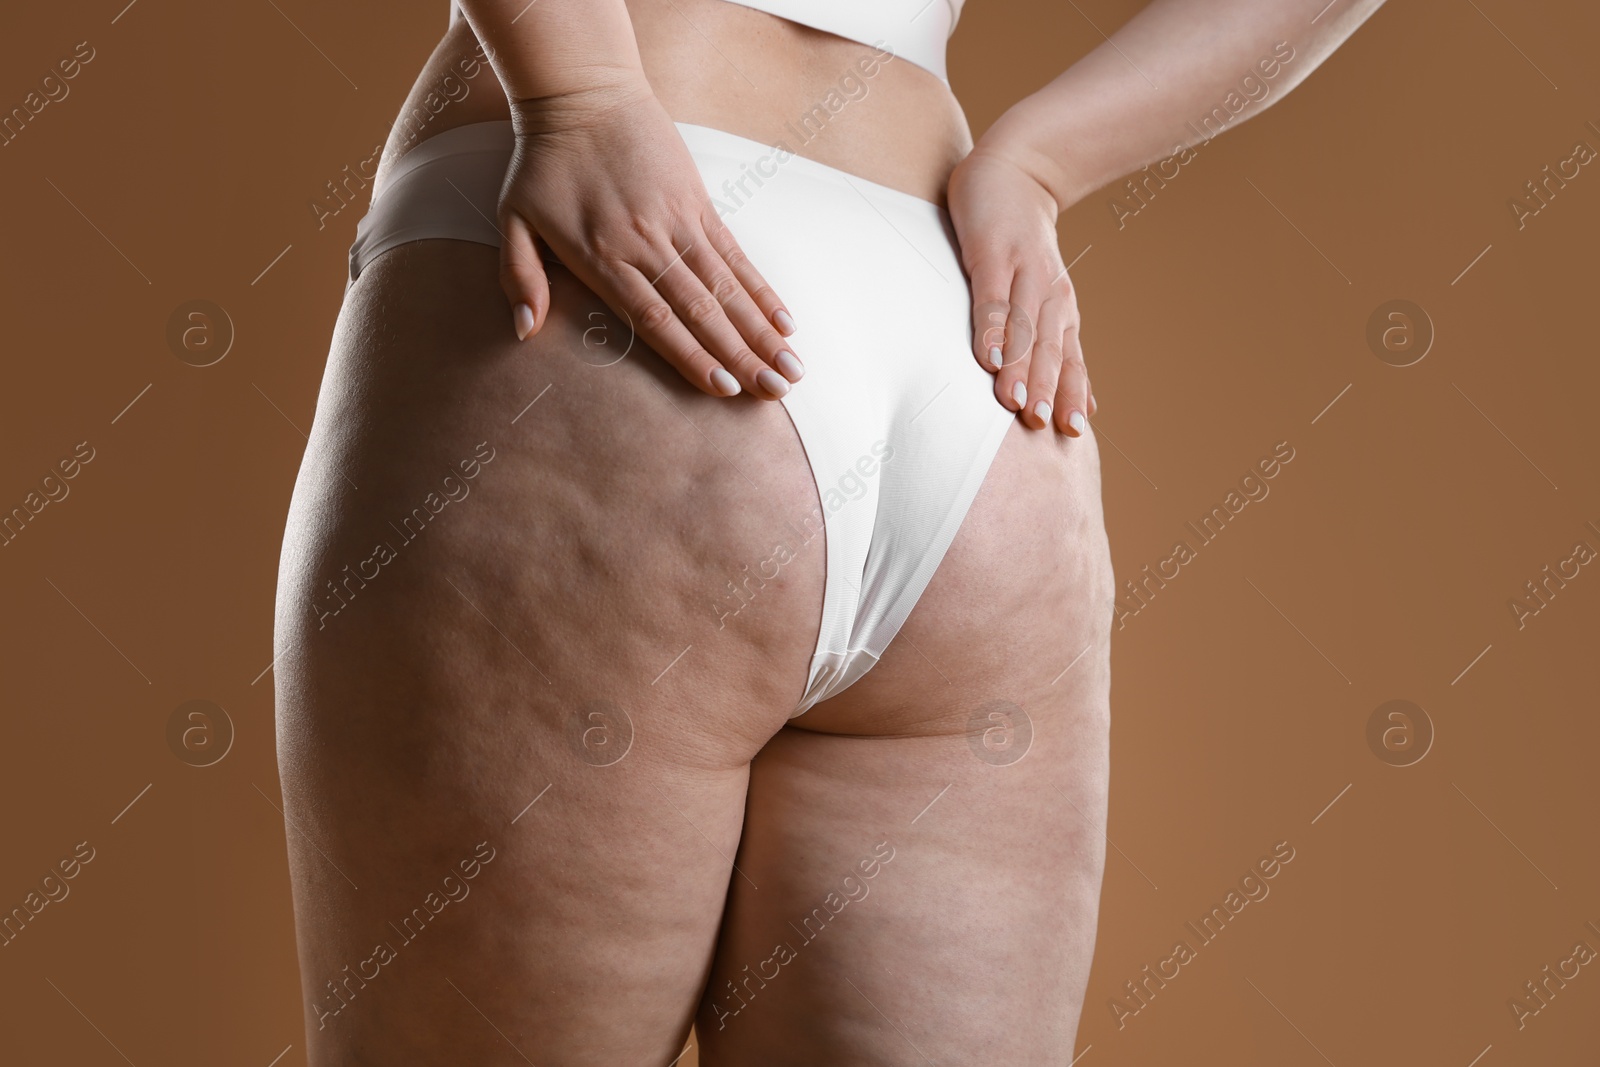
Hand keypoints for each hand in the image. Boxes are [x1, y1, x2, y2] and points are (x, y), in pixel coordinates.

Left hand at [496, 78, 803, 399]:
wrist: (582, 92)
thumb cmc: (543, 162)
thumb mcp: (513, 219)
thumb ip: (520, 276)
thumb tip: (525, 330)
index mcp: (602, 257)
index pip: (655, 320)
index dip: (692, 356)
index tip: (723, 389)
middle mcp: (646, 245)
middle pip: (701, 310)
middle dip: (741, 356)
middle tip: (774, 391)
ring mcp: (678, 223)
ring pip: (726, 287)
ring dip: (761, 331)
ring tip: (790, 367)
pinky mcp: (698, 203)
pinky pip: (735, 254)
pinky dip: (760, 289)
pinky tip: (784, 321)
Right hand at [946, 145, 1095, 433]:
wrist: (1014, 168)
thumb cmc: (1021, 244)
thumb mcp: (1044, 297)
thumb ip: (1057, 349)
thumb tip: (1087, 406)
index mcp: (1060, 310)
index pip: (1070, 358)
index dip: (1070, 394)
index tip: (1070, 433)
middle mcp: (1048, 294)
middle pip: (1049, 348)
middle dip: (1047, 388)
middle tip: (1041, 425)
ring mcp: (1021, 273)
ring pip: (1024, 327)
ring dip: (1021, 366)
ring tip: (1014, 402)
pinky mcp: (992, 253)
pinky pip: (992, 296)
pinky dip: (992, 328)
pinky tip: (988, 356)